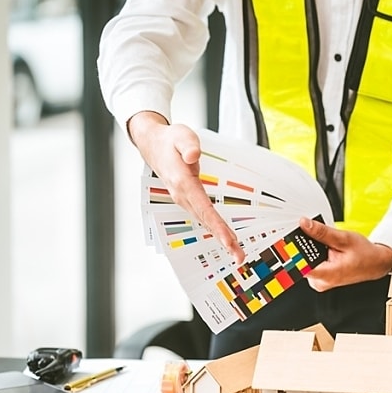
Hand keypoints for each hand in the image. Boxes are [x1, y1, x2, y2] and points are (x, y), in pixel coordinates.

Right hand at [128, 113, 244, 263]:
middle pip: (206, 221)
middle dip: (223, 240)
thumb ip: (188, 145)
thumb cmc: (169, 140)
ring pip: (205, 222)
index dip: (217, 226)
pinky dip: (215, 229)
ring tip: (237, 253)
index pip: (203, 208)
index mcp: (182, 182)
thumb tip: (194, 156)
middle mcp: (182, 195)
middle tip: (239, 257)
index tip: (229, 241)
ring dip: (221, 238)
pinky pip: (203, 217)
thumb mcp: (180, 135)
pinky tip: (225, 239)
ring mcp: (184, 199)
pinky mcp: (187, 199)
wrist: (152, 144)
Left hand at [298, 217, 391, 291]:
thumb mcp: (344, 239)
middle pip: (299, 262)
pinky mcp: (321, 278)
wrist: (375, 263)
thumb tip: (305, 224)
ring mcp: (320, 281)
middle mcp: (321, 282)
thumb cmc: (365, 254)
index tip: (284, 239)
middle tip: (300, 231)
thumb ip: (322, 232)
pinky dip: (310, 253)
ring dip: (305, 249)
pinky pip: (309, 264)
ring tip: (311, 237)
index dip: (290, 252)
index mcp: (327, 275)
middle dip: (299, 246)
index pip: (298, 266)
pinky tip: (316, 245)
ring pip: (303, 263)